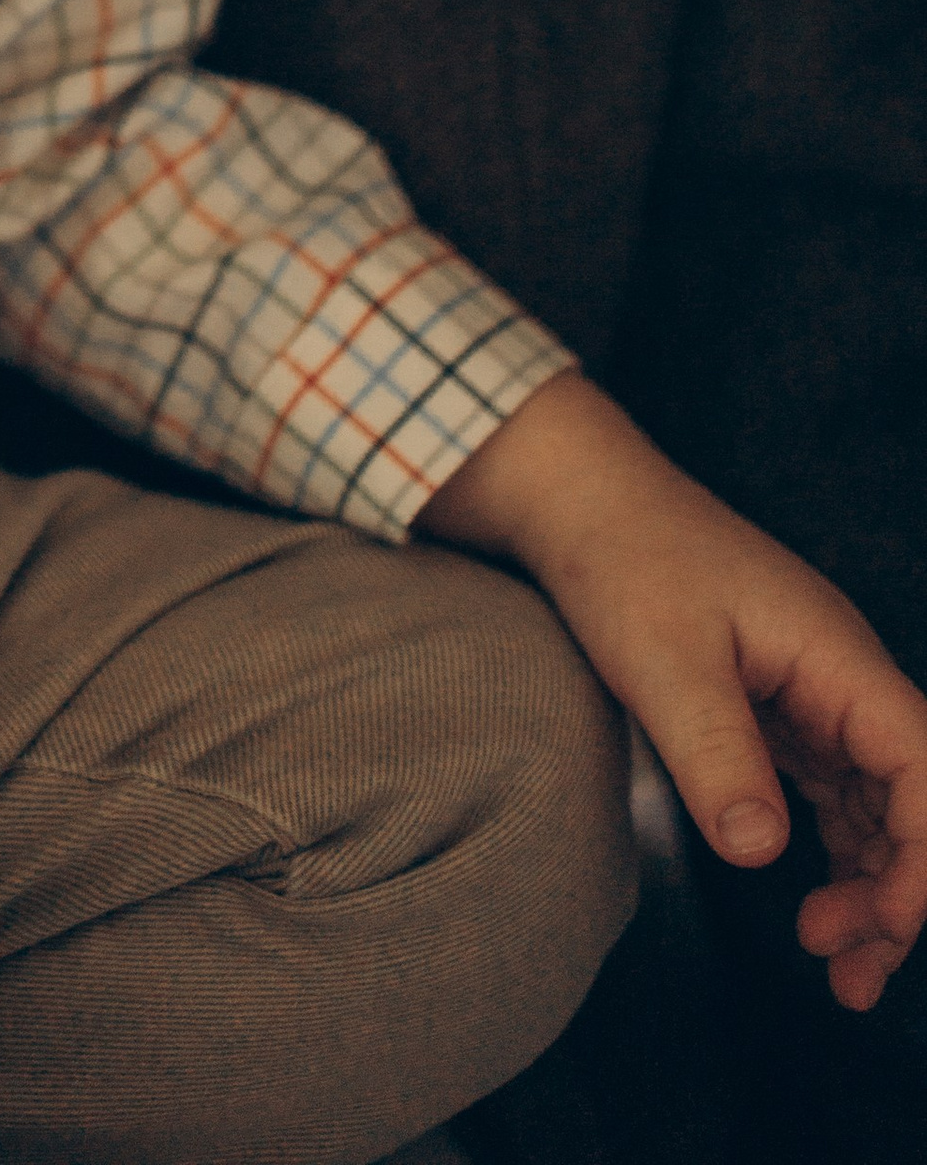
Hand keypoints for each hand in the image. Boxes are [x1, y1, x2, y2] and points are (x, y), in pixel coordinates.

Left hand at [422, 371, 926, 1010]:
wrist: (575, 496)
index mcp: (835, 654)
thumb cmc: (622, 557)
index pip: (921, 764)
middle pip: (910, 797)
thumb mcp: (663, 658)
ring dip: (871, 883)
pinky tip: (814, 897)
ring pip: (875, 803)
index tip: (886, 923)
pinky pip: (832, 790)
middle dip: (897, 891)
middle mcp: (839, 672)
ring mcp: (811, 688)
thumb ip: (716, 753)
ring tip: (834, 963)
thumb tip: (760, 851)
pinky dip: (834, 850)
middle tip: (846, 971)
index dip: (922, 856)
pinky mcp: (775, 702)